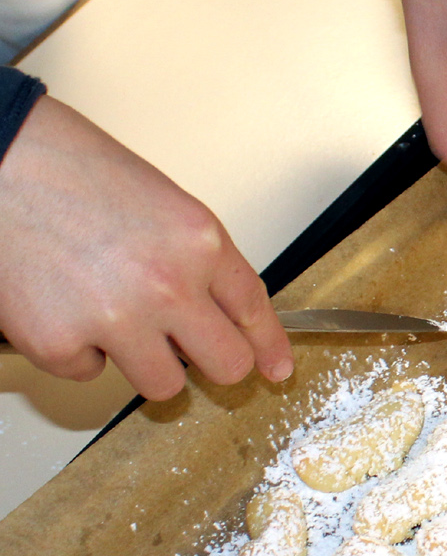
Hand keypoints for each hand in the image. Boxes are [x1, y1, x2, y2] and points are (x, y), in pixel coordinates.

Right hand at [0, 97, 293, 399]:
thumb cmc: (72, 171)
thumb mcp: (165, 206)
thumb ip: (198, 261)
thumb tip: (218, 313)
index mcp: (200, 243)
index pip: (253, 310)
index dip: (269, 346)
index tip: (276, 369)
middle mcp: (168, 286)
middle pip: (225, 365)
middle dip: (216, 365)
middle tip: (193, 352)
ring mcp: (115, 320)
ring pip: (164, 385)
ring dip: (144, 361)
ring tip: (113, 317)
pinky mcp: (60, 344)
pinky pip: (90, 374)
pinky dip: (79, 350)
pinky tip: (63, 304)